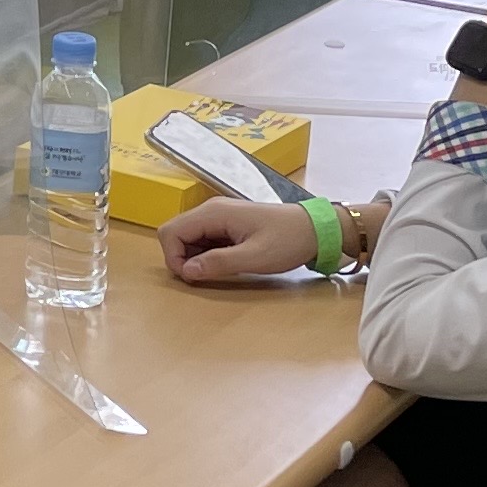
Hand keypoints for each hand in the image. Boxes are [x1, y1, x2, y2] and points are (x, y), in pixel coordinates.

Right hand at [161, 196, 320, 282]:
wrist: (315, 229)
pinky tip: (228, 262)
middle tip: (205, 276)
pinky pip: (204, 239)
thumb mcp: (254, 258)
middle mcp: (211, 210)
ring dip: (195, 257)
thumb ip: (218, 264)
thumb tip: (186, 271)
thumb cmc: (287, 241)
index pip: (170, 232)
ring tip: (221, 269)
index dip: (173, 257)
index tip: (193, 276)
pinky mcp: (227, 224)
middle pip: (176, 233)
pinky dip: (207, 254)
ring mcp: (219, 216)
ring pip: (189, 238)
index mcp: (213, 213)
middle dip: (182, 258)